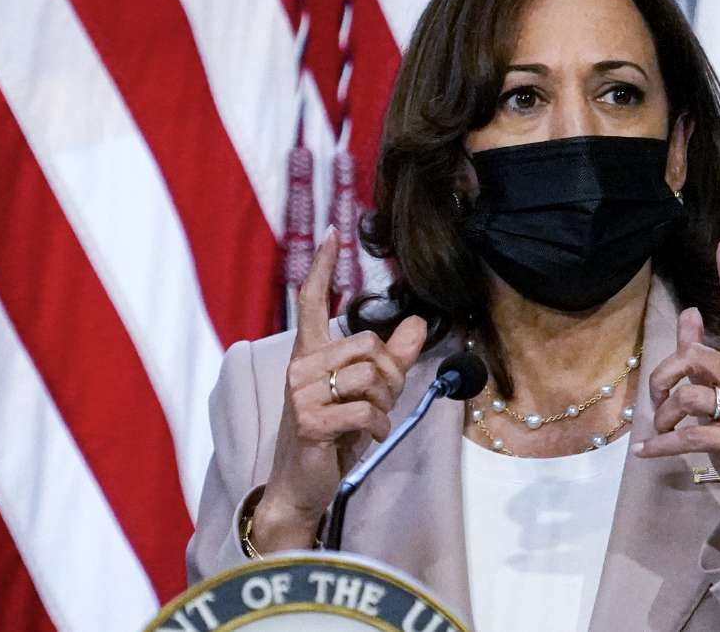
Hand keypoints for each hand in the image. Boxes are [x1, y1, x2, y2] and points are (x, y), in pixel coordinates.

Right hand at [253, 227, 426, 551]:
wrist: (301, 486)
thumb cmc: (330, 437)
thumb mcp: (365, 393)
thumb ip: (392, 358)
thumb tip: (419, 322)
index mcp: (309, 355)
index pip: (312, 301)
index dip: (323, 266)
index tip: (333, 233)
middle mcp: (300, 367)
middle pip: (368, 343)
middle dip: (388, 374)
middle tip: (377, 402)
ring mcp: (301, 393)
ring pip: (370, 375)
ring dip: (383, 402)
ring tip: (367, 421)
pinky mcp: (311, 420)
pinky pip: (366, 410)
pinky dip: (376, 427)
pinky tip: (364, 438)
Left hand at [636, 238, 719, 540]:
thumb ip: (705, 352)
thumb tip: (692, 312)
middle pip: (692, 357)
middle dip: (662, 379)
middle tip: (657, 403)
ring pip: (687, 397)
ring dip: (663, 418)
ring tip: (661, 431)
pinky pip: (688, 435)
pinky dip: (660, 445)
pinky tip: (646, 452)